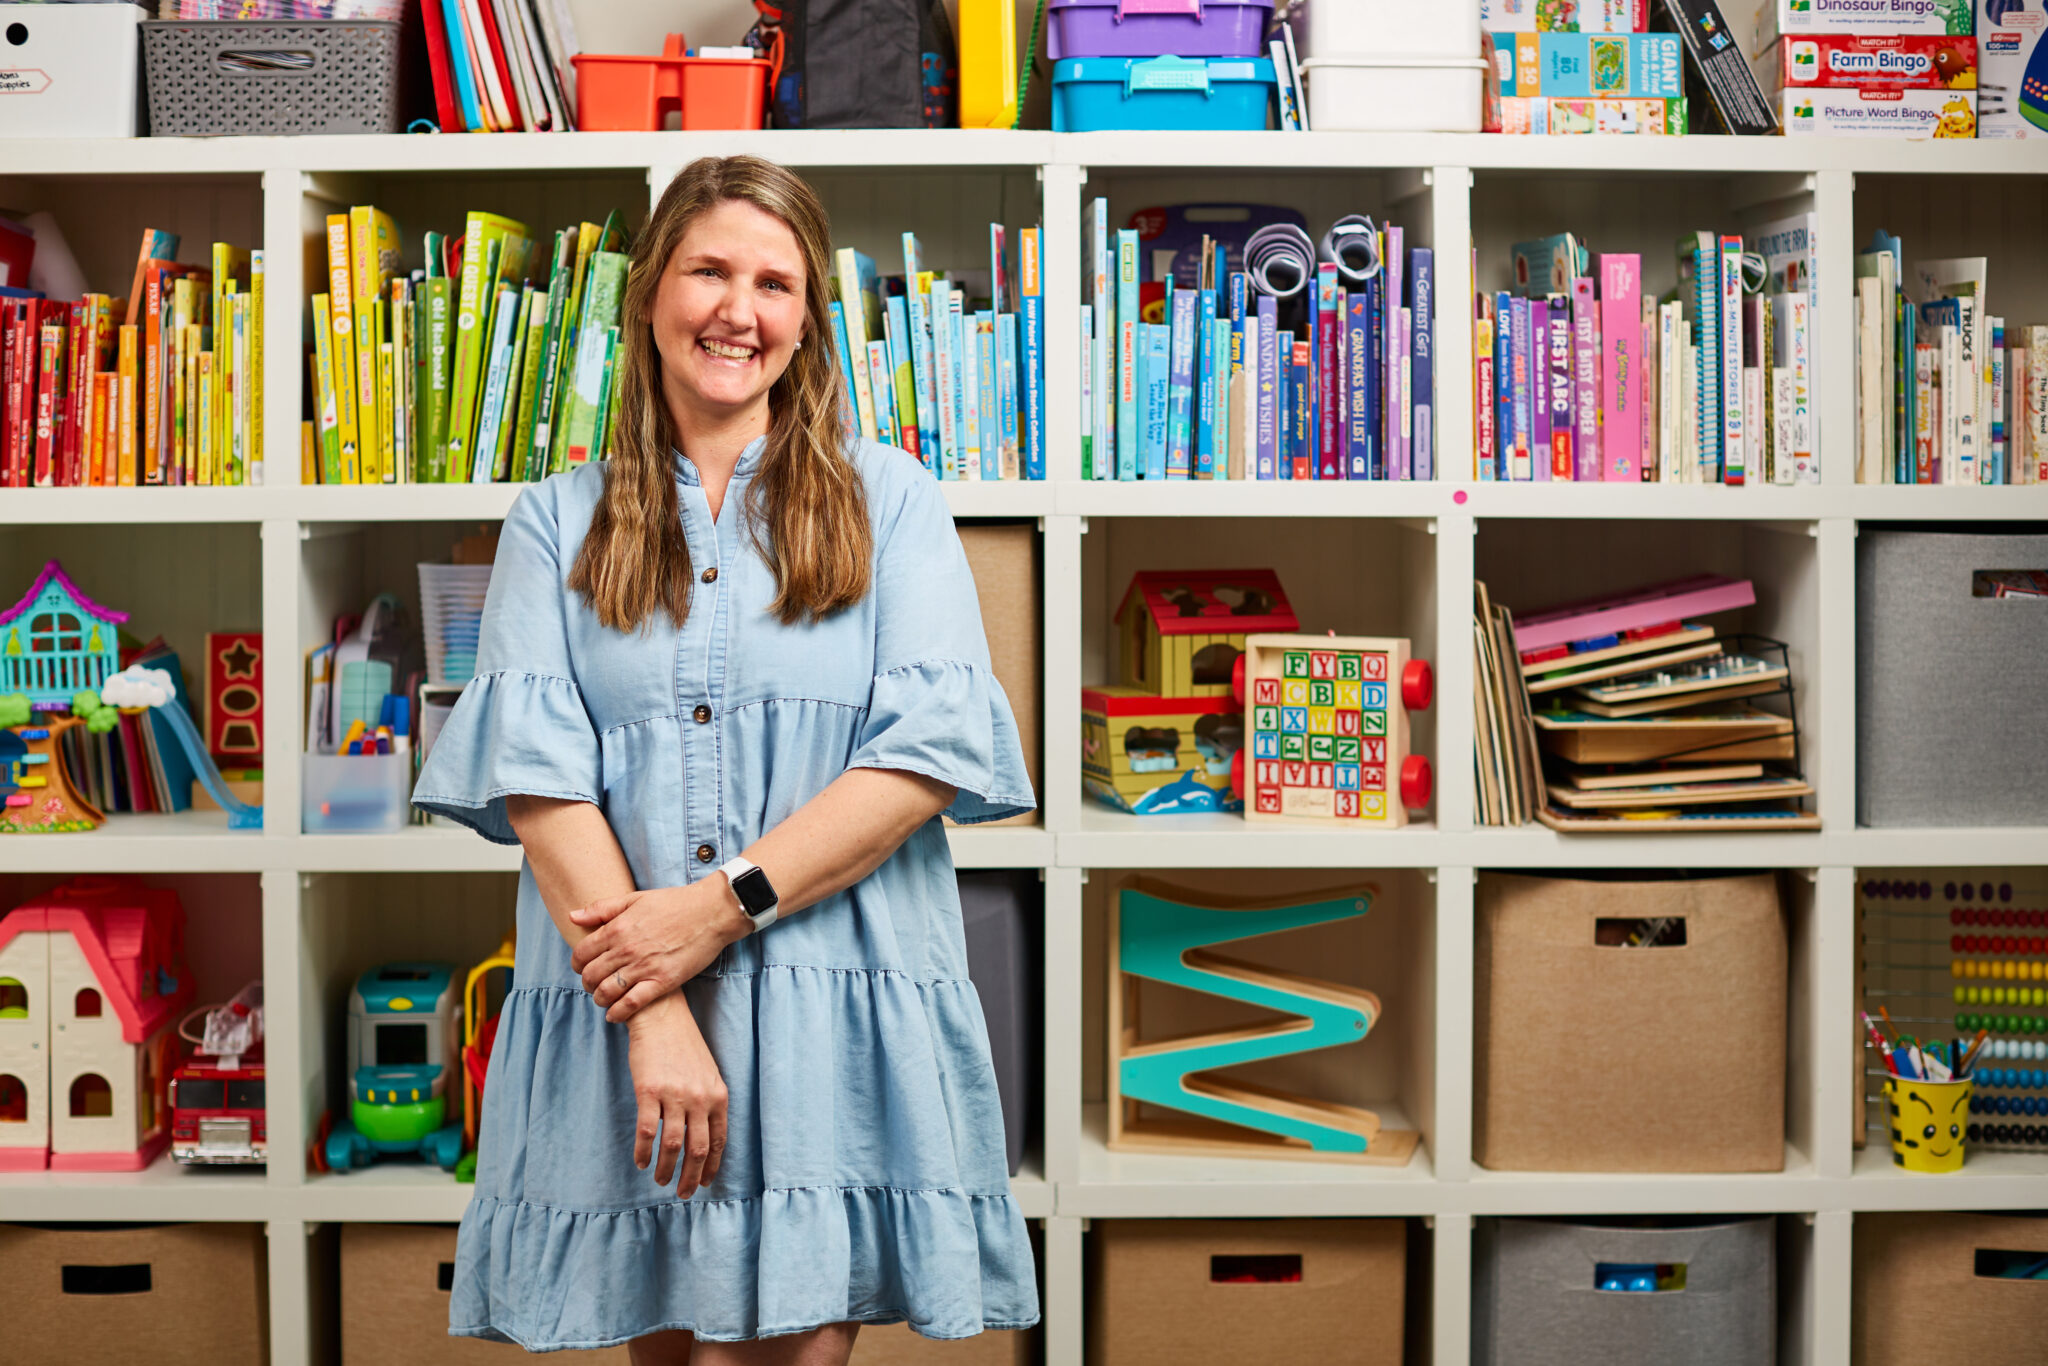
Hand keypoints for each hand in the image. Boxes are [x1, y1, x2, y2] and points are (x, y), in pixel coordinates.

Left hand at [570, 878, 751, 1022]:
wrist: (711, 912)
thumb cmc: (675, 903)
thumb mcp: (636, 898)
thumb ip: (602, 908)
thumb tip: (572, 916)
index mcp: (618, 928)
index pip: (581, 954)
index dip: (577, 964)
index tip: (582, 967)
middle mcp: (626, 949)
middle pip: (591, 975)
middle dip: (587, 983)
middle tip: (593, 984)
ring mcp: (644, 967)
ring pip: (607, 992)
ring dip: (599, 999)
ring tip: (603, 998)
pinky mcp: (663, 981)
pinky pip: (632, 1004)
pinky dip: (618, 1013)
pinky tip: (614, 1015)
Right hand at [626, 993, 727, 1196]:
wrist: (661, 1017)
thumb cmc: (684, 1046)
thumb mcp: (707, 1074)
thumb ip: (709, 1103)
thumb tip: (706, 1137)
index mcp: (718, 1095)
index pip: (719, 1140)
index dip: (711, 1165)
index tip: (704, 1183)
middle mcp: (700, 1097)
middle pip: (698, 1148)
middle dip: (691, 1176)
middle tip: (683, 1193)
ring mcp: (674, 1095)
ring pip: (673, 1144)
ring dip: (667, 1169)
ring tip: (661, 1180)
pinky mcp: (648, 1091)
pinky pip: (646, 1131)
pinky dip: (643, 1151)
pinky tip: (640, 1161)